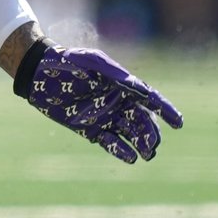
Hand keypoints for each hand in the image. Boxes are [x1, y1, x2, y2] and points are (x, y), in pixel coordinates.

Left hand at [14, 42, 182, 163]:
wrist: (37, 72)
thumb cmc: (66, 61)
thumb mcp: (91, 61)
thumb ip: (114, 72)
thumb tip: (142, 88)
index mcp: (121, 84)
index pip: (150, 98)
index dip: (166, 110)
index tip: (179, 122)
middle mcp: (117, 102)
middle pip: (142, 121)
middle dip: (151, 133)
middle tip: (153, 144)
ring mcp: (104, 117)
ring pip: (130, 134)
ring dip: (141, 144)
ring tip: (147, 154)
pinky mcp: (89, 129)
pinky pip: (110, 143)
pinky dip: (121, 150)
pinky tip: (131, 157)